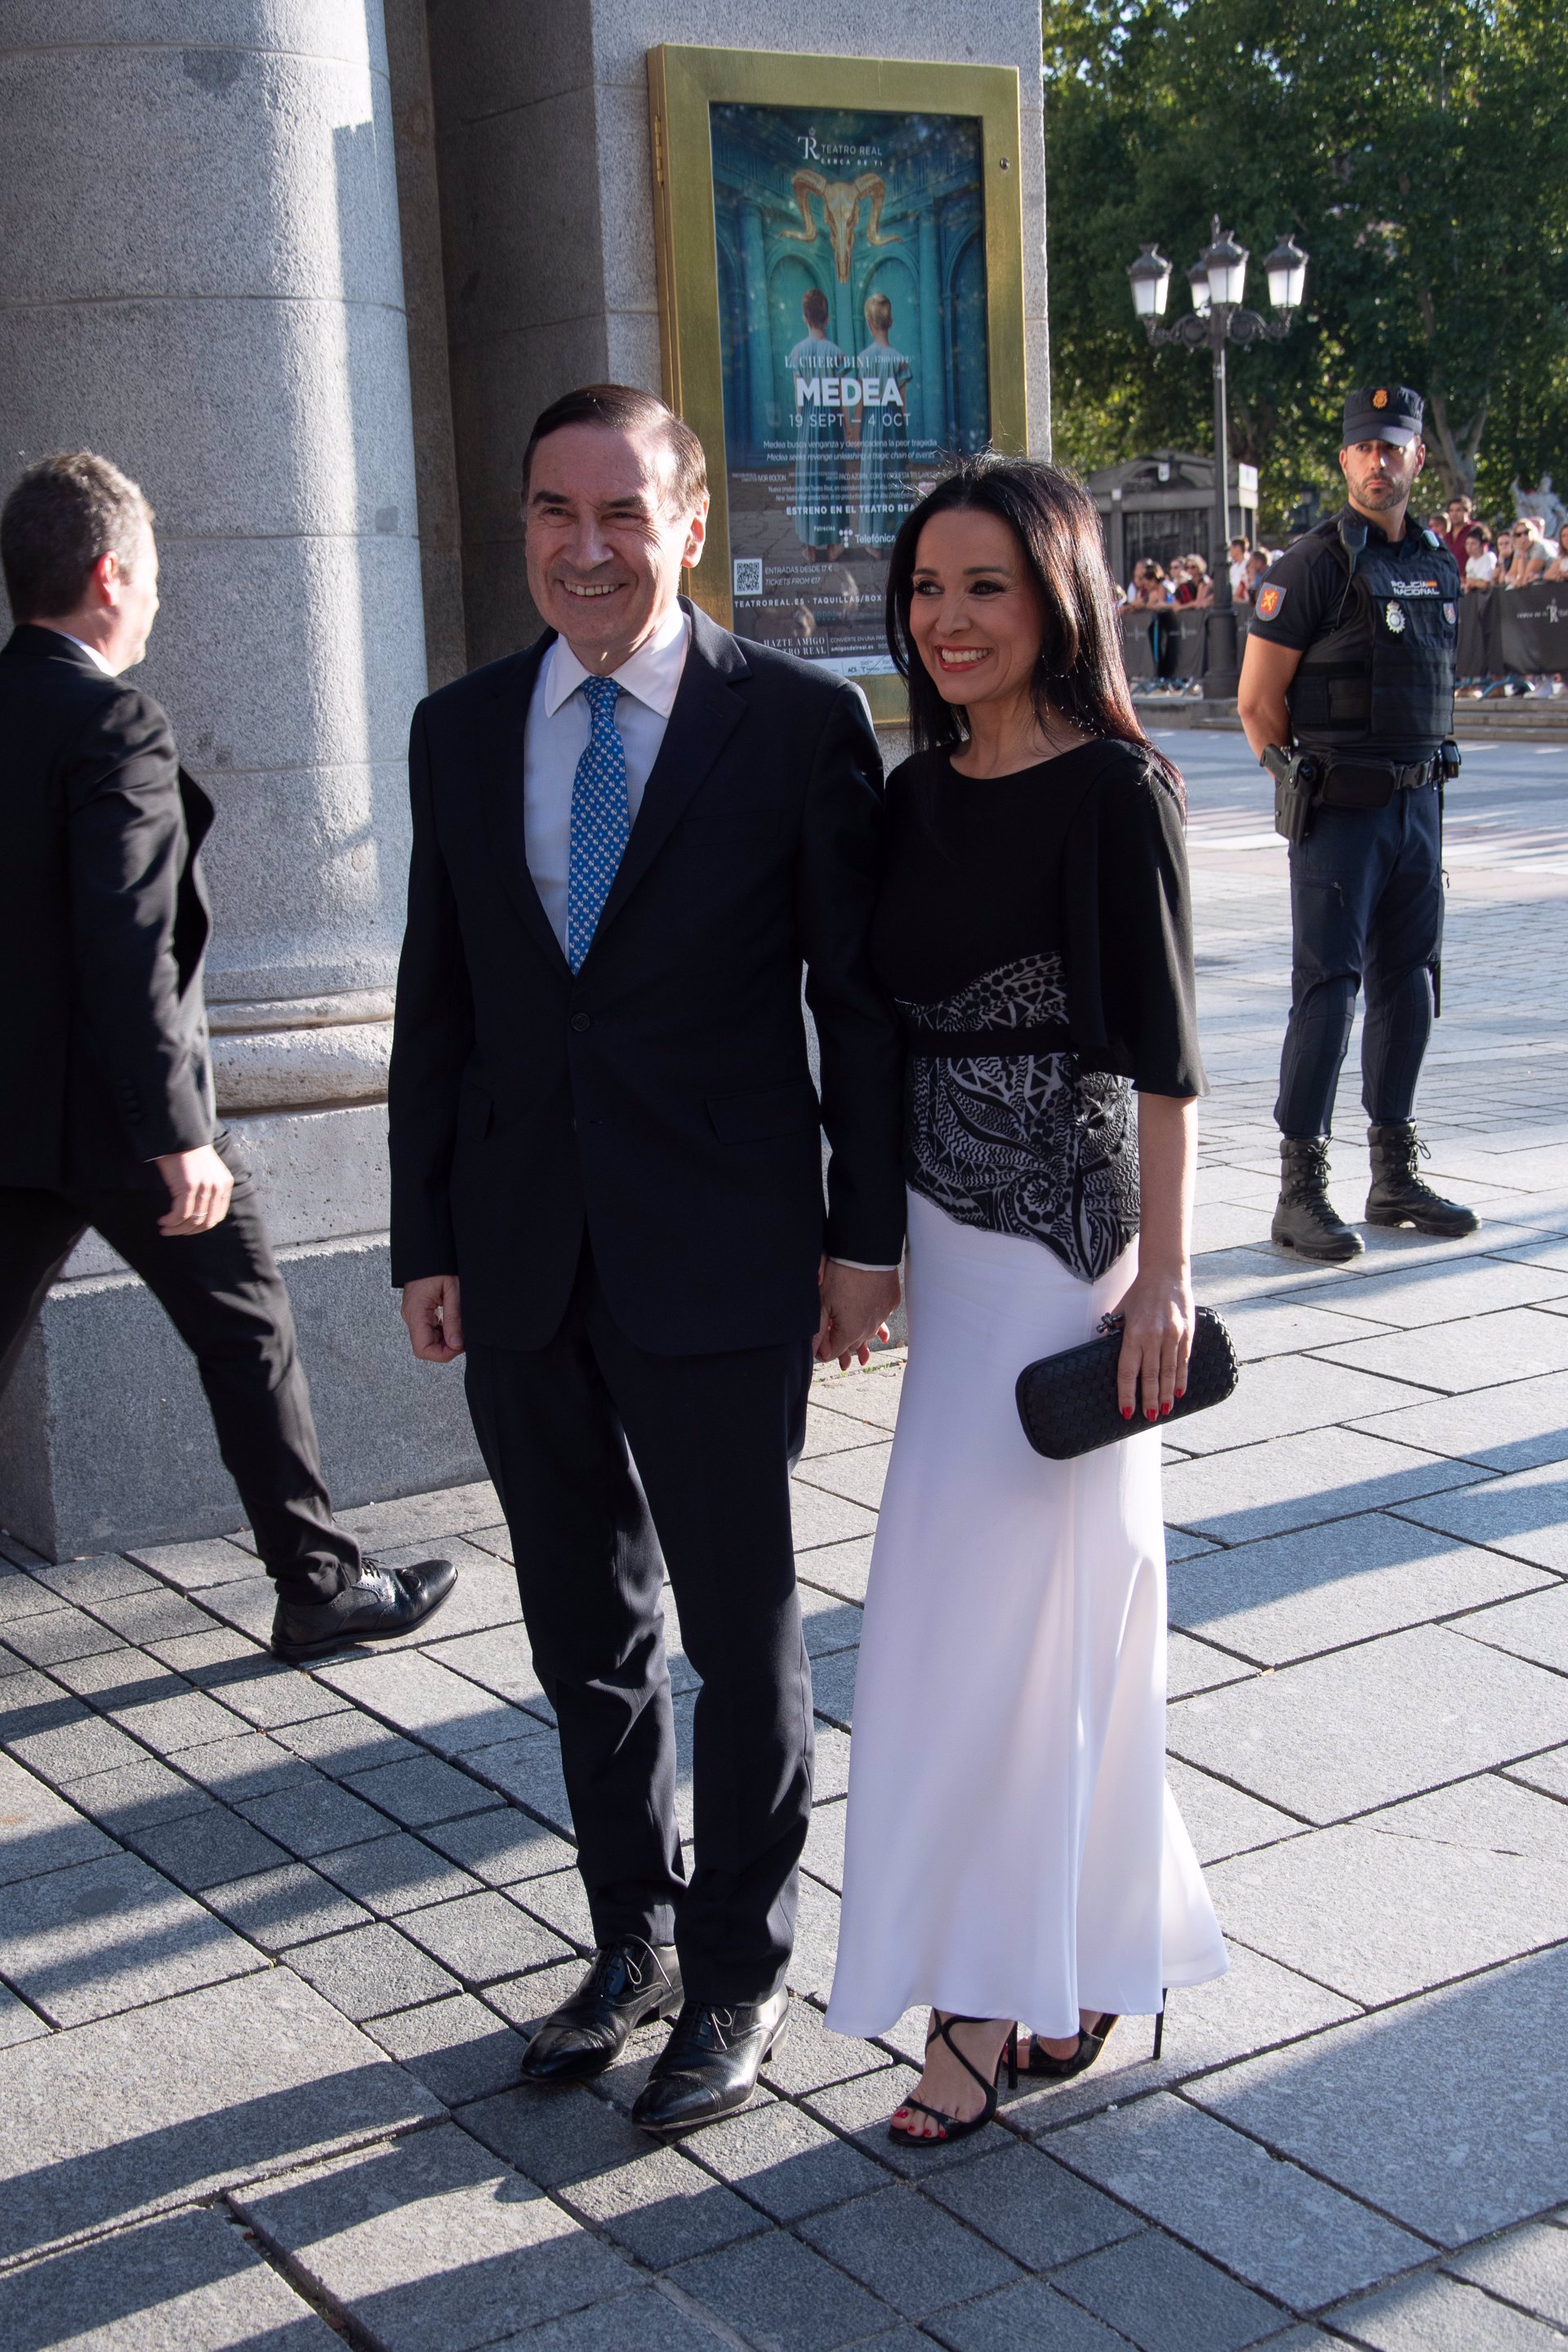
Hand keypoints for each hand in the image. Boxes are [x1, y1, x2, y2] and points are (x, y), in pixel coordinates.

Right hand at [155, 1144, 232, 1236]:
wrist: (180, 1136)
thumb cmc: (189, 1153)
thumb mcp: (208, 1172)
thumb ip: (210, 1189)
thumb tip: (199, 1214)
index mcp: (225, 1184)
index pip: (217, 1216)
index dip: (201, 1227)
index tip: (187, 1229)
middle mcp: (218, 1188)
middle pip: (205, 1222)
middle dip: (188, 1231)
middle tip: (173, 1232)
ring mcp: (204, 1188)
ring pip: (192, 1220)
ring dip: (176, 1228)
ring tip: (165, 1229)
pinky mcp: (188, 1187)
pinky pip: (180, 1213)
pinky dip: (171, 1221)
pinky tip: (163, 1221)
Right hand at [401, 1273, 464, 1362]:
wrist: (428, 1248)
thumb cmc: (440, 1264)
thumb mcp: (453, 1291)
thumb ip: (454, 1319)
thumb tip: (456, 1345)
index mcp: (416, 1313)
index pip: (423, 1350)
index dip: (443, 1354)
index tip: (460, 1345)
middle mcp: (411, 1316)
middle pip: (425, 1347)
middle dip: (446, 1347)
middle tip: (464, 1335)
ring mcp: (413, 1313)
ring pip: (427, 1339)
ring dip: (445, 1339)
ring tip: (460, 1325)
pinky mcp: (419, 1310)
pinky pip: (428, 1328)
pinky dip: (442, 1330)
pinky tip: (454, 1321)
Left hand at [815, 1260, 900, 1368]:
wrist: (867, 1252)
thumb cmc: (842, 1274)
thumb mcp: (823, 1302)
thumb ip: (819, 1329)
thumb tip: (814, 1350)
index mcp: (850, 1332)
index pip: (834, 1352)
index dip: (823, 1351)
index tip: (817, 1348)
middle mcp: (869, 1328)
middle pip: (853, 1345)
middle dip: (844, 1349)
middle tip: (839, 1358)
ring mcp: (882, 1315)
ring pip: (869, 1333)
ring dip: (861, 1339)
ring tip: (862, 1355)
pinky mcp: (891, 1302)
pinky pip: (881, 1317)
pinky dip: (875, 1320)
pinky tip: (876, 1326)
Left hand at [1109, 1262, 1193, 1422]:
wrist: (1166, 1274)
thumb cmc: (1139, 1293)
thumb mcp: (1120, 1311)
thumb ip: (1113, 1332)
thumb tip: (1101, 1350)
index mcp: (1133, 1333)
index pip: (1128, 1371)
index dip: (1127, 1393)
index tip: (1126, 1411)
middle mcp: (1154, 1337)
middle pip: (1150, 1376)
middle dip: (1149, 1400)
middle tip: (1148, 1418)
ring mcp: (1172, 1336)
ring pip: (1169, 1372)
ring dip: (1166, 1394)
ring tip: (1164, 1411)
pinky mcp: (1187, 1333)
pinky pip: (1183, 1361)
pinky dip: (1181, 1378)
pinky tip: (1179, 1392)